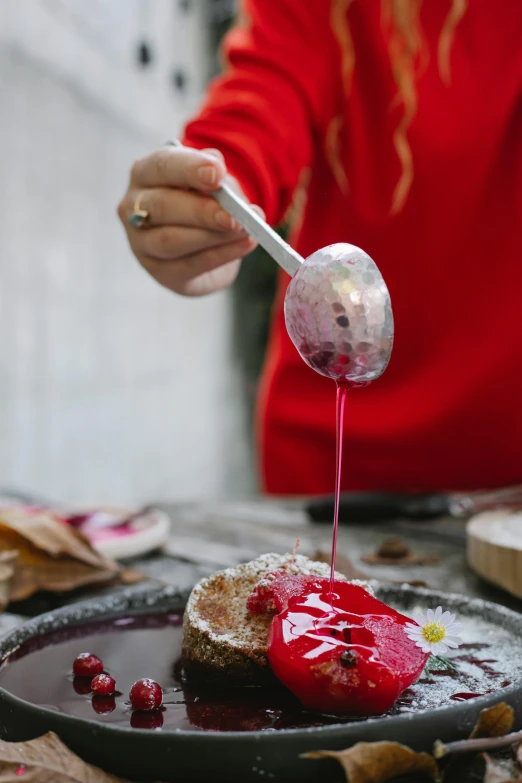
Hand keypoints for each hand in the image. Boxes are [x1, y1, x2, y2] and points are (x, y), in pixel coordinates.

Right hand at [118, 146, 262, 296]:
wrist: (204, 246)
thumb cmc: (203, 203)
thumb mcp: (213, 183)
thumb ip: (217, 179)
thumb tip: (225, 181)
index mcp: (145, 173)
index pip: (161, 166)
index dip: (189, 168)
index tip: (217, 173)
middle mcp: (134, 207)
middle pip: (162, 206)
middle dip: (201, 211)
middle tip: (234, 216)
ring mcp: (142, 243)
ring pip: (171, 240)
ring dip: (213, 236)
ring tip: (245, 231)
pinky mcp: (160, 271)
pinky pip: (190, 265)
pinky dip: (222, 255)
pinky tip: (245, 245)